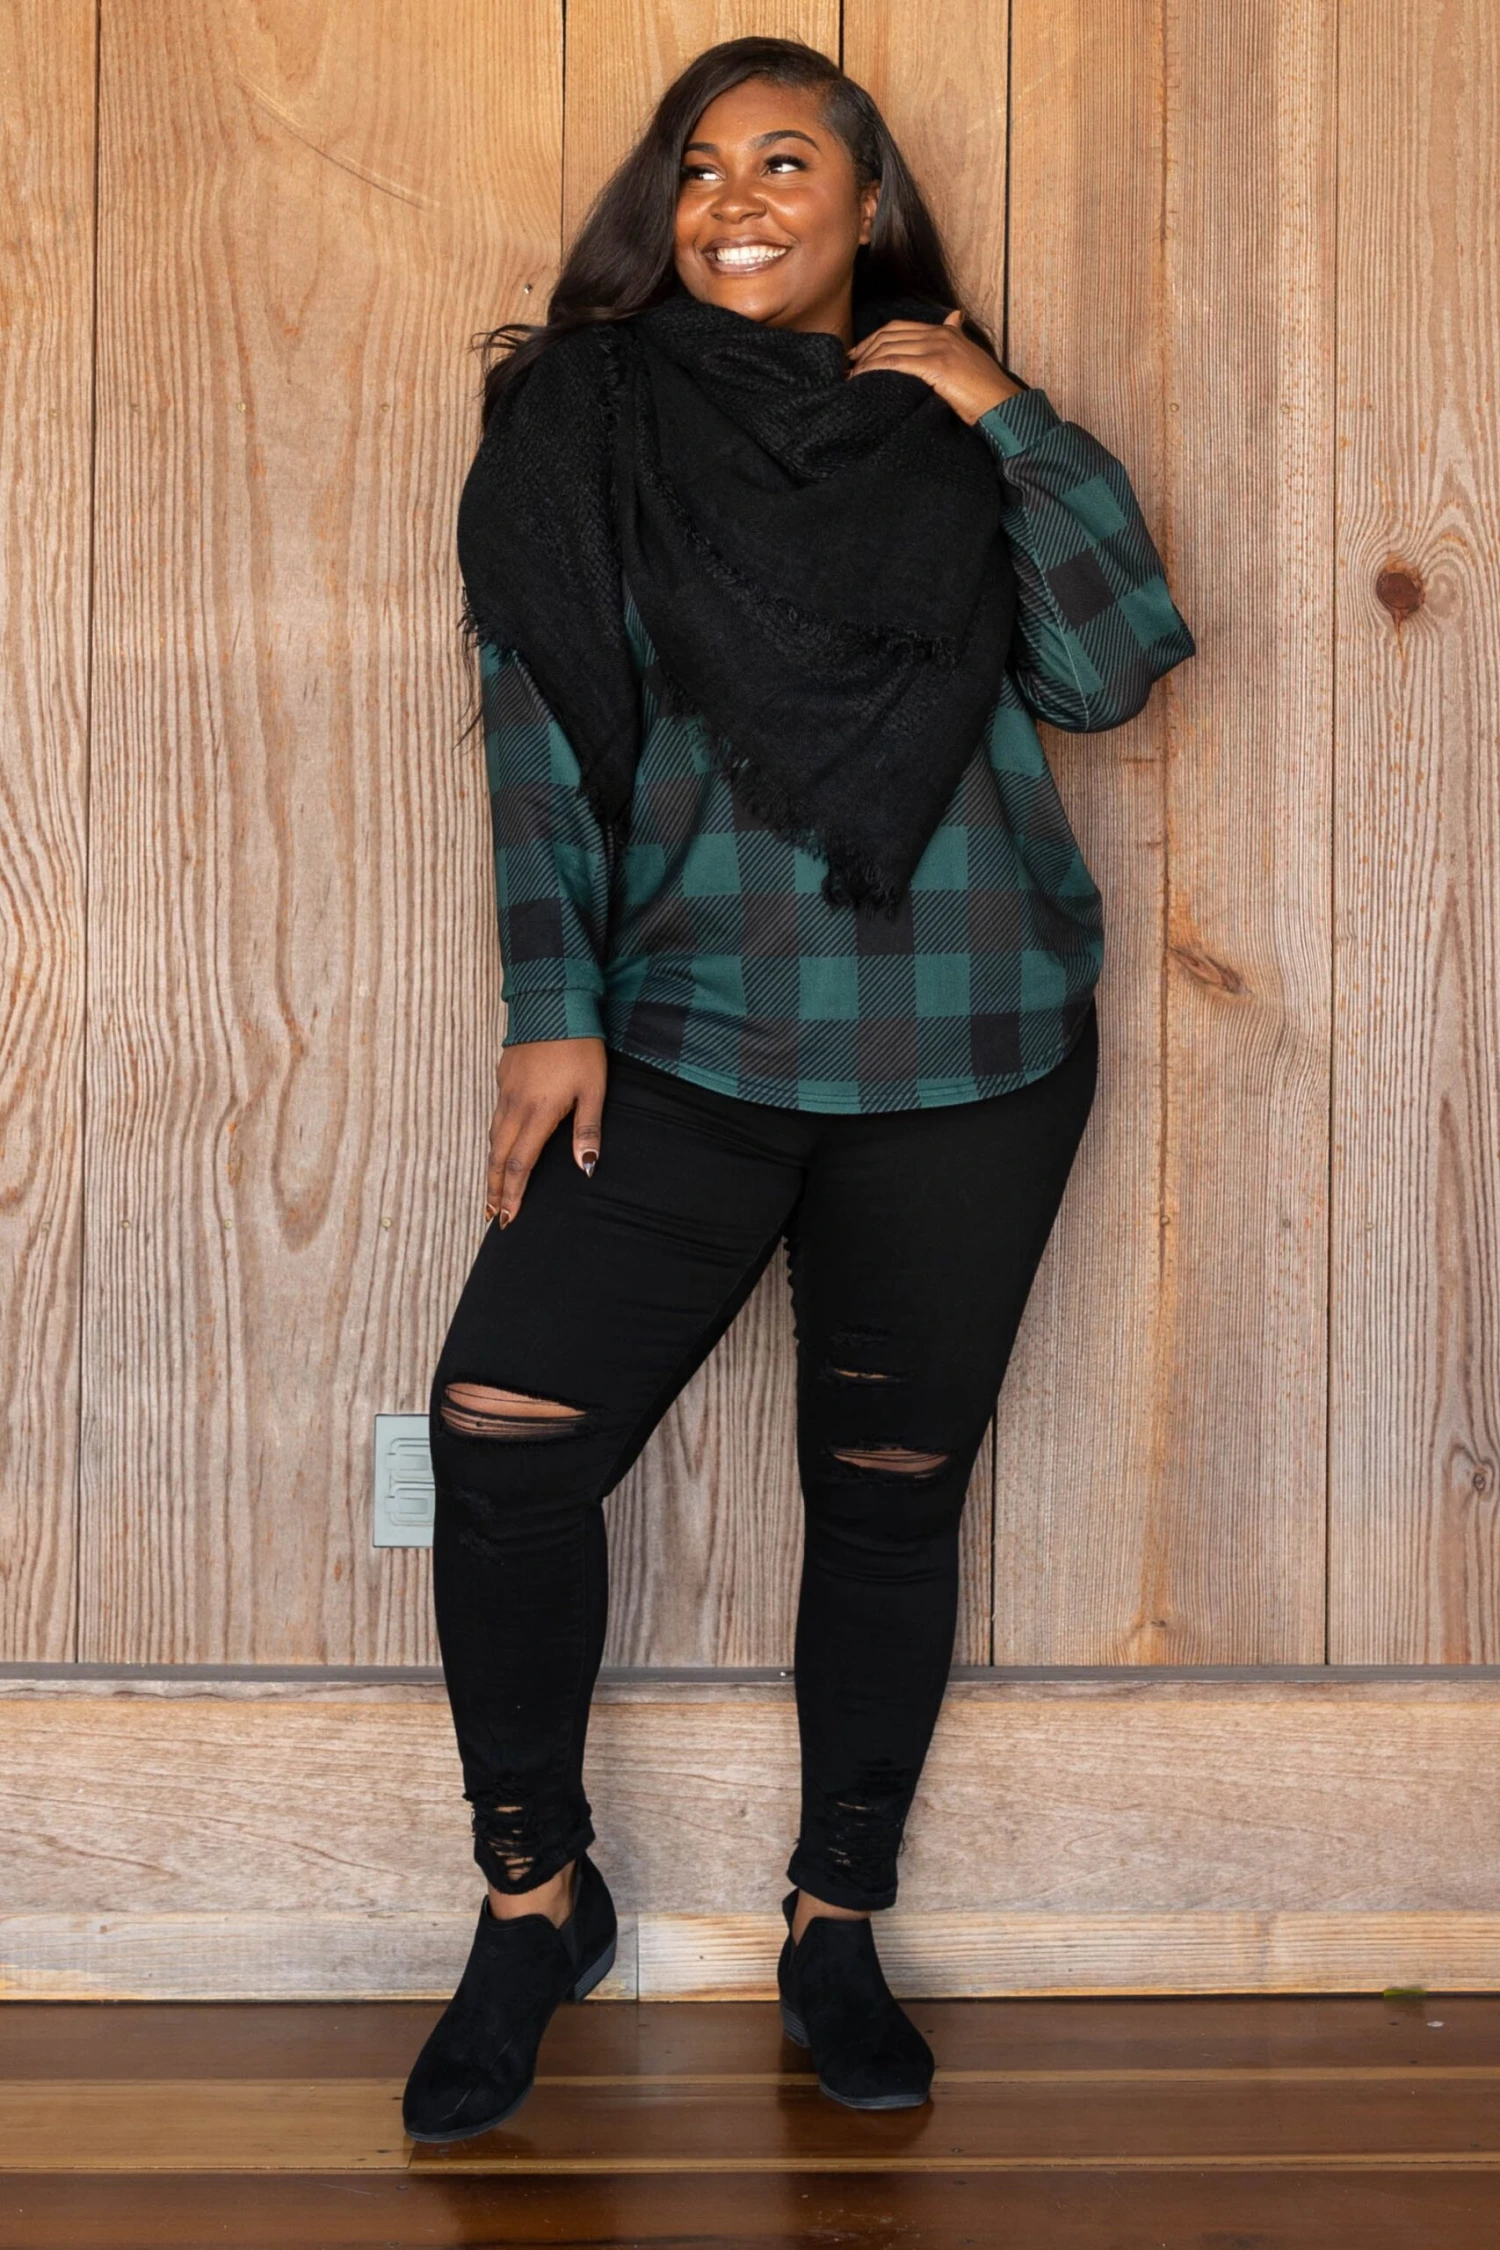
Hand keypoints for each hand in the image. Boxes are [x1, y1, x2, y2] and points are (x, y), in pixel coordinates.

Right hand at [485, 1036, 605, 1227]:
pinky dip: (495, 1139)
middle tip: (491, 1216)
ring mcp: (505, 1091)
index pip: (520, 1164)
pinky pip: (496, 1116)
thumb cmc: (580, 1047)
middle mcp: (515, 1106)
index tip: (508, 1218)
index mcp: (538, 1113)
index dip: (513, 1194)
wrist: (553, 1002)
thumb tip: (586, 1168)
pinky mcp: (503, 1077)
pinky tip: (501, 1145)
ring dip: (492, 1167)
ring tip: (492, 1189)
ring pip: (494, 1137)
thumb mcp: (593, 1089)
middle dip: (494, 1189)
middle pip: (498, 1156)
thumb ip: (588, 1129)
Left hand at [845, 306, 1023, 424]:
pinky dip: (874, 369)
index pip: (900, 327)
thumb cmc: (985, 391)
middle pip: (890, 334)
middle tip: (847, 367)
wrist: (1003, 405)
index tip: (857, 355)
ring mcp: (938, 348)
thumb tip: (954, 317)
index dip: (874, 339)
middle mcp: (940, 334)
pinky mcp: (936, 365)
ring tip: (849, 377)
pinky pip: (896, 362)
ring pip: (890, 348)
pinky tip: (861, 379)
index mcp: (945, 332)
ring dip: (864, 362)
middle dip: (864, 349)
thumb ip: (957, 338)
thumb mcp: (970, 357)